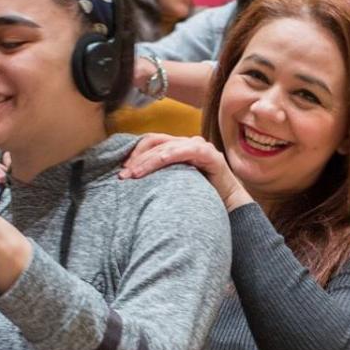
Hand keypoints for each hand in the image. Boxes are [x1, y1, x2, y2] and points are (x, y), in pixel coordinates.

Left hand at [118, 133, 250, 210]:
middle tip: (124, 174)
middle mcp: (187, 143)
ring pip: (167, 146)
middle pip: (155, 142)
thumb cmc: (198, 197)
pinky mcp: (210, 155)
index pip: (151, 143)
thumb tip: (130, 180)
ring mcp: (199, 147)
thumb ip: (157, 178)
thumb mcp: (172, 185)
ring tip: (135, 173)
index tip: (121, 171)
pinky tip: (159, 162)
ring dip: (148, 159)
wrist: (228, 207)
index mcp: (177, 148)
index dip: (134, 153)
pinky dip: (170, 155)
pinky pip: (187, 151)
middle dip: (137, 158)